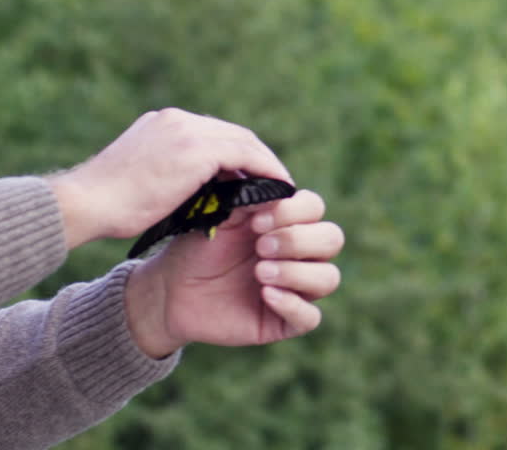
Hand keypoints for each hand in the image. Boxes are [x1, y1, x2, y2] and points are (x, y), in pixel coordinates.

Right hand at [47, 108, 292, 248]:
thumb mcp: (145, 179)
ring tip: (281, 187)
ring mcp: (187, 130)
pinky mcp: (197, 149)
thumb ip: (175, 175)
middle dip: (257, 157)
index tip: (253, 177)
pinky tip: (277, 189)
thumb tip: (206, 193)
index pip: (213, 134)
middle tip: (276, 181)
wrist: (85, 203)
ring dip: (266, 163)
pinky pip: (246, 156)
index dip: (238, 155)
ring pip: (243, 141)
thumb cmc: (108, 206)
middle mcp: (177, 119)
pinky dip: (266, 170)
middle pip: (232, 133)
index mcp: (163, 123)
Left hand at [123, 189, 342, 357]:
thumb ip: (248, 196)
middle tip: (260, 246)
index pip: (315, 208)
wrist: (173, 289)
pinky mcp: (286, 320)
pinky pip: (311, 317)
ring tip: (259, 272)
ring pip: (328, 277)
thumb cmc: (201, 247)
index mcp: (289, 223)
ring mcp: (297, 288)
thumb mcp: (222, 215)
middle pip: (332, 239)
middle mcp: (301, 254)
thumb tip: (275, 186)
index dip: (293, 211)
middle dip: (297, 240)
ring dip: (296, 272)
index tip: (256, 221)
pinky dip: (292, 304)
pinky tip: (265, 295)